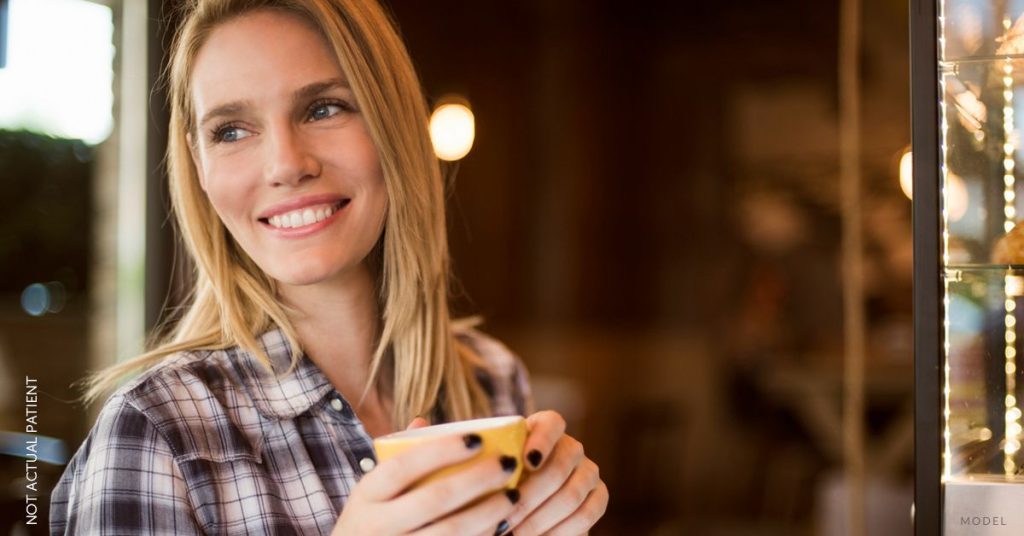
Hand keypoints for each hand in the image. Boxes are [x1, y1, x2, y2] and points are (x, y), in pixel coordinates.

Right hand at [331, 418, 520, 535]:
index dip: (441, 451)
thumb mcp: (371, 492)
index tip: (477, 438)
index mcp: (367, 495)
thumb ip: (397, 459)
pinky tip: (502, 525)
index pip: (403, 466)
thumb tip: (424, 422)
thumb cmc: (370, 521)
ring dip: (488, 512)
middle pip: (434, 499)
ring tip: (514, 495)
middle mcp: (377, 525)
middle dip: (477, 479)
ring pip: (450, 532)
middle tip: (508, 463)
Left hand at [502, 411, 607, 535]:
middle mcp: (571, 447)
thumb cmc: (500, 483)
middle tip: (506, 520)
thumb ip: (493, 469)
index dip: (542, 442)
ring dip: (541, 519)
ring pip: (572, 495)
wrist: (523, 506)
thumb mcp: (494, 471)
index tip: (525, 463)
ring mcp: (588, 471)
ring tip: (518, 534)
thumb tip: (489, 484)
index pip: (552, 424)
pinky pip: (587, 514)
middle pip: (558, 468)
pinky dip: (562, 530)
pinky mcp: (599, 496)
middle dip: (529, 498)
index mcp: (545, 429)